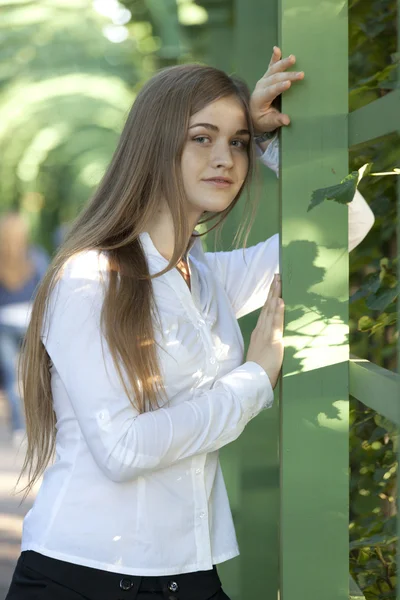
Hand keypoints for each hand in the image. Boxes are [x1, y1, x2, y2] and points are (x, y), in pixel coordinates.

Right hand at [246, 274, 283, 388]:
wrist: (252, 380)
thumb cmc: (258, 371)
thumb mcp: (261, 354)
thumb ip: (265, 346)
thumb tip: (270, 343)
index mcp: (258, 333)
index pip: (265, 313)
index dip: (269, 299)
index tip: (273, 288)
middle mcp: (261, 330)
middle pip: (267, 307)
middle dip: (272, 291)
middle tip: (276, 277)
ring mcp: (265, 334)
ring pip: (271, 311)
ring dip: (275, 295)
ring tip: (278, 282)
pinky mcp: (272, 340)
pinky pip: (276, 323)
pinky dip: (278, 311)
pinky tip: (280, 300)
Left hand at [250, 47, 304, 134]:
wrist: (254, 115)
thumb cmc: (262, 120)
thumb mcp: (268, 123)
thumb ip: (276, 120)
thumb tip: (286, 120)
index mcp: (260, 98)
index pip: (270, 91)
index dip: (279, 87)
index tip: (288, 83)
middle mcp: (261, 87)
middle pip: (274, 79)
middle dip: (288, 75)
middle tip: (301, 75)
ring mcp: (263, 80)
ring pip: (273, 70)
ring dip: (283, 63)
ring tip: (293, 58)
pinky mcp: (266, 77)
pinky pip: (270, 66)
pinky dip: (274, 57)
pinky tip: (276, 49)